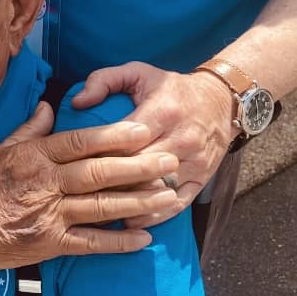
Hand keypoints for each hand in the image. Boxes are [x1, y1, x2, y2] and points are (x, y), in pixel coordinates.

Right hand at [0, 102, 180, 278]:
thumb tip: (51, 106)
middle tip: (169, 158)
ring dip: (138, 201)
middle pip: (99, 172)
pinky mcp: (50, 244)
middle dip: (138, 165)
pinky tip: (143, 238)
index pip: (79, 142)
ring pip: (102, 206)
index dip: (114, 135)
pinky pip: (91, 243)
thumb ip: (28, 130)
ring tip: (167, 193)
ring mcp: (49, 216)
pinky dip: (118, 241)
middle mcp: (44, 184)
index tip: (142, 129)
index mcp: (32, 157)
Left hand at [71, 61, 237, 227]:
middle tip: (78, 195)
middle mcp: (180, 138)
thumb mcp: (138, 72)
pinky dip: (154, 216)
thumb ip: (103, 81)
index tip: (74, 165)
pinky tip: (131, 223)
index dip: (99, 153)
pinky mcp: (201, 178)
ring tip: (97, 214)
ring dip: (128, 203)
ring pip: (156, 189)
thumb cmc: (172, 89)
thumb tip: (77, 102)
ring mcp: (193, 162)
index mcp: (161, 111)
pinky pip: (176, 203)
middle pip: (138, 168)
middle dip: (108, 182)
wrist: (222, 101)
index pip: (125, 139)